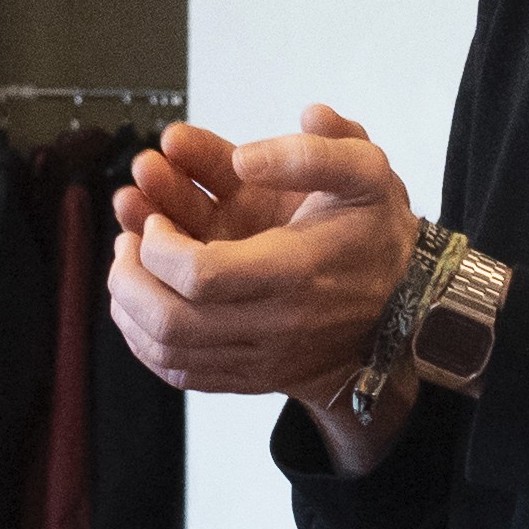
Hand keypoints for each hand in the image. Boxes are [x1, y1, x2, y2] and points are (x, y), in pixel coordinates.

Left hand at [104, 100, 419, 403]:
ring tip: (126, 264)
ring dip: (128, 306)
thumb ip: (313, 153)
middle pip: (171, 320)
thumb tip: (246, 158)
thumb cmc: (374, 234)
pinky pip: (179, 374)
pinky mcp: (249, 375)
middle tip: (128, 239)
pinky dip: (142, 341)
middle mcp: (274, 323)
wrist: (402, 305)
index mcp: (295, 271)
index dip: (160, 246)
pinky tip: (135, 303)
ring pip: (167, 351)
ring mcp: (259, 356)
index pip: (201, 276)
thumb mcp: (365, 173)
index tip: (157, 219)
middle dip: (130, 276)